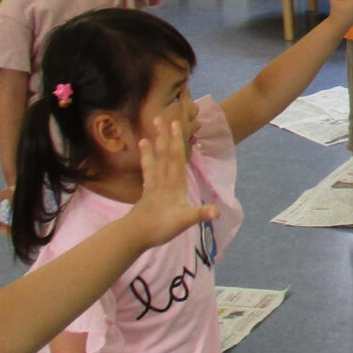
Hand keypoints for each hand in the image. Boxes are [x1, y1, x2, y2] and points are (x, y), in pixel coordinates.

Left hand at [126, 118, 215, 249]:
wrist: (134, 235)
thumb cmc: (160, 227)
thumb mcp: (184, 222)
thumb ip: (200, 214)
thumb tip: (218, 212)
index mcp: (174, 184)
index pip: (175, 158)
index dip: (176, 140)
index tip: (175, 123)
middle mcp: (163, 180)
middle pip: (164, 154)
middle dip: (164, 136)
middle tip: (161, 117)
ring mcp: (154, 185)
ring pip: (155, 160)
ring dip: (153, 145)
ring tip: (149, 131)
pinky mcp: (147, 192)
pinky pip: (148, 171)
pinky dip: (146, 159)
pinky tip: (144, 151)